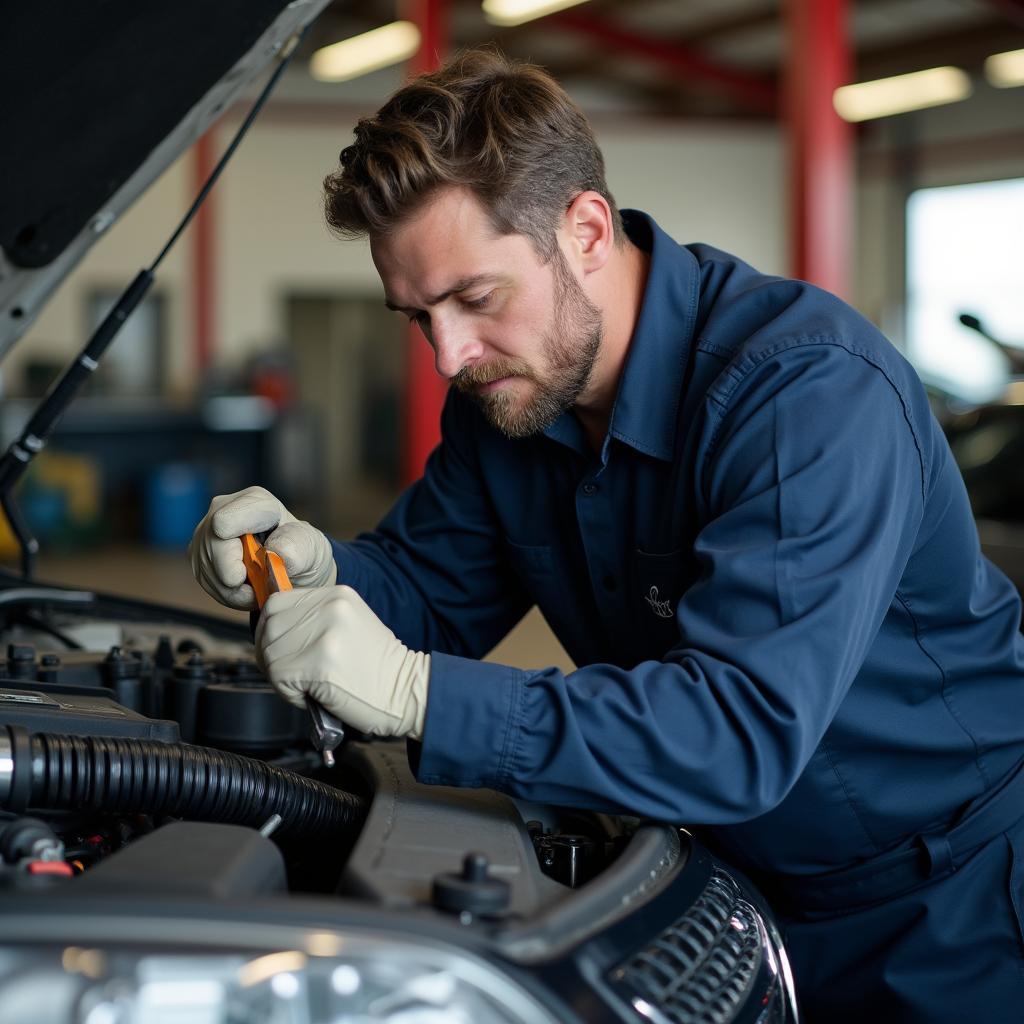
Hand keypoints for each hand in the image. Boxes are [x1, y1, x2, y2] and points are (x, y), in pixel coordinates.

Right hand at [188, 485, 336, 608]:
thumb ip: (298, 549)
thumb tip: (275, 551)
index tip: (244, 573)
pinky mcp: (199, 552)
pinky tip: (245, 589)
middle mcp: (225, 509)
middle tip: (260, 588)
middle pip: (213, 548)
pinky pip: (203, 579)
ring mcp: (207, 530)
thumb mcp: (313, 550)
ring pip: (207, 567)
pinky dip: (226, 593)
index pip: (226, 520)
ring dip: (233, 590)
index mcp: (256, 502)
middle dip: (236, 577)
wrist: (294, 568)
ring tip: (258, 589)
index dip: (231, 550)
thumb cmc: (303, 554)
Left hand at [257, 585, 429, 739]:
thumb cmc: (377, 668)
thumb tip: (270, 630)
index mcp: (336, 594)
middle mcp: (329, 608)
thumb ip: (313, 619)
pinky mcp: (319, 665)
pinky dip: (290, 694)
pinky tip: (314, 695)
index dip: (270, 630)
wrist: (407, 692)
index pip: (276, 603)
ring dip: (281, 677)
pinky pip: (279, 678)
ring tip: (310, 685)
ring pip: (270, 654)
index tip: (282, 649)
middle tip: (294, 675)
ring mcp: (324, 635)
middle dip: (272, 655)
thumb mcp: (348, 625)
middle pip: (269, 628)